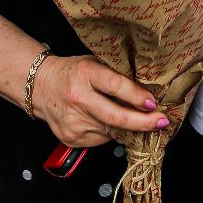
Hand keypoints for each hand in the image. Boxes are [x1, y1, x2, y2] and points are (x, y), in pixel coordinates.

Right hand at [31, 53, 167, 147]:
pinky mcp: (71, 138)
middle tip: (161, 121)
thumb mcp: (94, 63)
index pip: (115, 86)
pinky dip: (111, 133)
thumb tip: (147, 89)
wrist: (41, 87)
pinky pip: (101, 139)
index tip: (154, 103)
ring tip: (137, 120)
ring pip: (112, 131)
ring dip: (128, 128)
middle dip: (143, 122)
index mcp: (85, 74)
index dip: (137, 96)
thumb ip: (115, 74)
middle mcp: (78, 98)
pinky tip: (108, 122)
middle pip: (116, 117)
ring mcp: (73, 121)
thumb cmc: (72, 72)